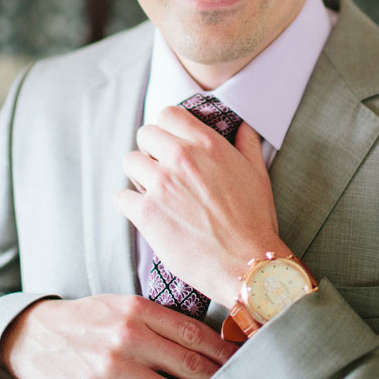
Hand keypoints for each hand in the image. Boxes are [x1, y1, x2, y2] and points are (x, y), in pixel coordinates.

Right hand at [0, 294, 235, 378]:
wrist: (33, 338)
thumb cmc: (85, 321)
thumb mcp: (120, 305)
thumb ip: (156, 319)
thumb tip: (201, 337)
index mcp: (137, 311)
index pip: (192, 332)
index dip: (222, 351)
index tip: (243, 363)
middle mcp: (127, 338)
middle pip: (187, 365)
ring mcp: (111, 370)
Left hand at [115, 107, 290, 306]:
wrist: (246, 264)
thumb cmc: (255, 220)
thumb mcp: (258, 173)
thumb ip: (247, 144)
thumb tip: (242, 127)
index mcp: (207, 144)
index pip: (168, 114)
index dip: (167, 129)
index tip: (171, 145)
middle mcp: (181, 158)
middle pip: (144, 134)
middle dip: (151, 150)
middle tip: (163, 171)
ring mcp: (161, 185)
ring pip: (129, 162)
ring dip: (139, 175)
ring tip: (154, 192)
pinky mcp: (147, 213)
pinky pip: (121, 197)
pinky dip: (130, 205)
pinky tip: (147, 214)